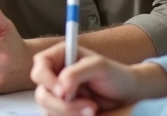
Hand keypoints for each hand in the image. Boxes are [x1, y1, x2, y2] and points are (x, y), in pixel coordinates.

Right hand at [31, 43, 166, 114]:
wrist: (127, 95)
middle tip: (89, 107)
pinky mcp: (62, 110)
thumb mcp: (99, 66)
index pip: (40, 67)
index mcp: (60, 57)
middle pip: (41, 93)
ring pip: (48, 109)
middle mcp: (55, 75)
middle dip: (63, 104)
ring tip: (93, 110)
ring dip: (70, 113)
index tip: (63, 92)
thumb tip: (60, 88)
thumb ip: (76, 73)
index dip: (46, 80)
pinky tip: (88, 115)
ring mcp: (57, 94)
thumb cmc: (115, 75)